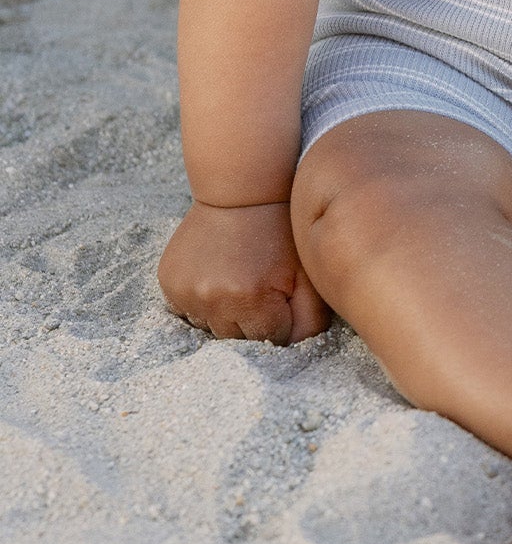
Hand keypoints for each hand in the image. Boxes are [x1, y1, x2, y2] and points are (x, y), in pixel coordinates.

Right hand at [158, 199, 331, 343]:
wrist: (240, 191)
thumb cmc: (281, 232)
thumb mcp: (306, 273)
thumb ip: (310, 321)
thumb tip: (296, 352)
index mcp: (250, 299)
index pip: (272, 339)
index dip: (282, 318)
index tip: (283, 294)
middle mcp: (212, 300)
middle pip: (239, 338)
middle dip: (254, 319)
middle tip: (261, 285)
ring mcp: (186, 293)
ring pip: (212, 328)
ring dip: (227, 313)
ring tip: (239, 277)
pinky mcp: (169, 285)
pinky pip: (190, 313)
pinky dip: (204, 303)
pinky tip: (218, 276)